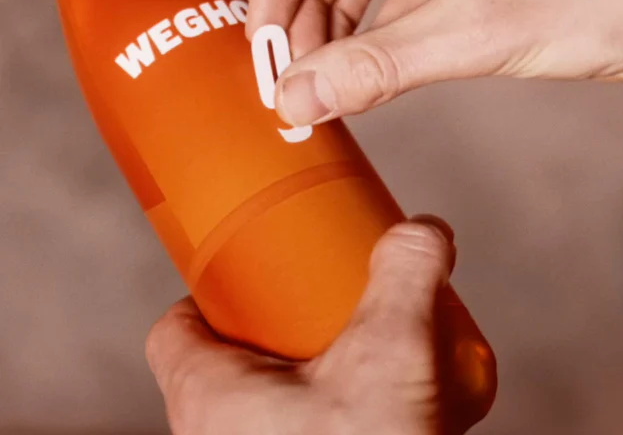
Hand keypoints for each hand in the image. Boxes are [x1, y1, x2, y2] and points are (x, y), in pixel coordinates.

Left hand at [146, 221, 482, 434]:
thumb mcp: (390, 356)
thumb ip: (406, 278)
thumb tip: (423, 231)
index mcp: (207, 398)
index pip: (174, 329)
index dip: (206, 294)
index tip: (249, 274)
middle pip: (222, 359)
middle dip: (272, 327)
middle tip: (318, 307)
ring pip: (256, 405)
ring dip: (300, 375)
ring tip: (351, 355)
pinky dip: (318, 417)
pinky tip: (366, 413)